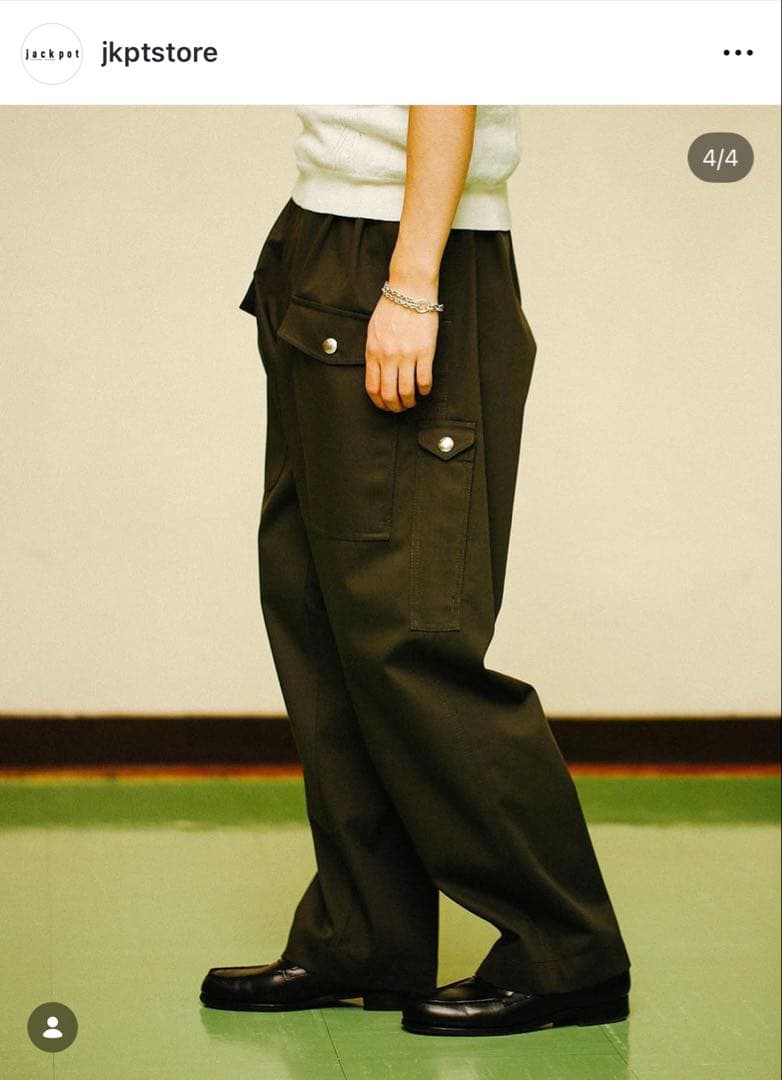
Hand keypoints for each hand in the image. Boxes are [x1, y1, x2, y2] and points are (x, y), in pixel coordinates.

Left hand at [364, 293, 437, 411]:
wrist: (410, 290)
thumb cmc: (392, 308)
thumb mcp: (373, 331)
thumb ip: (374, 352)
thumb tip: (377, 373)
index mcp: (373, 351)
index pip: (372, 387)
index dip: (379, 402)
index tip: (385, 406)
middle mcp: (388, 356)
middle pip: (389, 394)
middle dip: (394, 407)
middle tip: (400, 408)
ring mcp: (407, 355)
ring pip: (407, 391)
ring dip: (410, 402)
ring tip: (413, 401)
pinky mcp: (425, 351)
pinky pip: (424, 380)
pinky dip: (425, 389)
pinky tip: (425, 388)